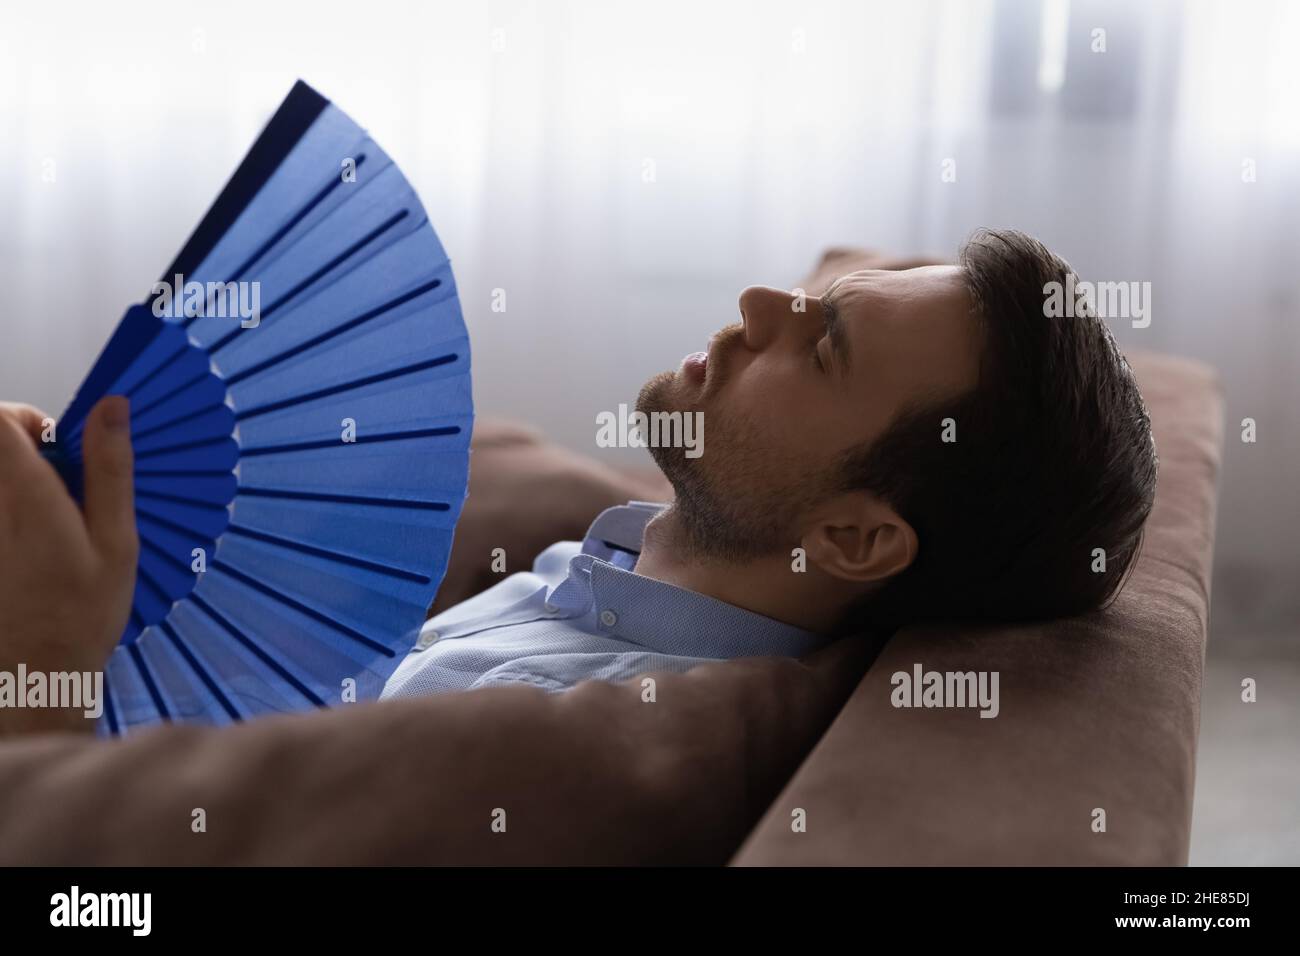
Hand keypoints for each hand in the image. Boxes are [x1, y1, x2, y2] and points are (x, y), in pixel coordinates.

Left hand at [0, 397, 137, 734]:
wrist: (32, 678)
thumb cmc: (83, 612)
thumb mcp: (116, 541)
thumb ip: (109, 469)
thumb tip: (111, 405)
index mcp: (25, 496)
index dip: (22, 418)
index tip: (54, 445)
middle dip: (17, 451)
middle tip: (53, 485)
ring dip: (14, 486)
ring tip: (41, 522)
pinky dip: (10, 517)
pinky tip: (25, 551)